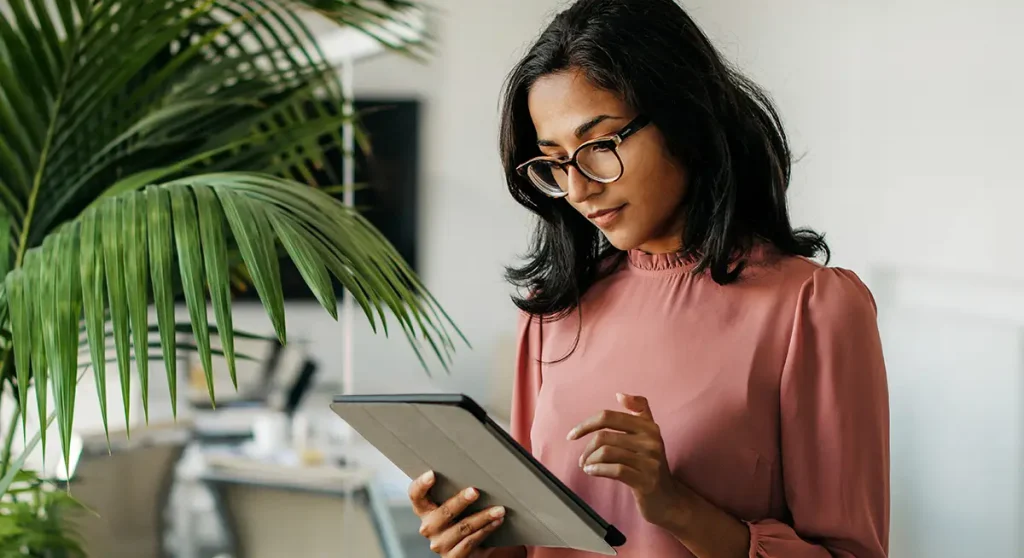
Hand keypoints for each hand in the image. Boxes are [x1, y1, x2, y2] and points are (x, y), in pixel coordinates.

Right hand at [408, 470, 506, 556]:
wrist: (469, 551)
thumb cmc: (462, 519)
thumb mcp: (455, 507)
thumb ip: (456, 491)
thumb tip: (478, 470)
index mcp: (425, 510)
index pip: (416, 495)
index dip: (421, 485)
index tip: (432, 474)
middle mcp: (429, 527)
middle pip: (443, 512)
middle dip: (461, 501)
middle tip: (475, 491)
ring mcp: (439, 544)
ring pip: (462, 528)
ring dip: (483, 517)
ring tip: (499, 509)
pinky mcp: (453, 557)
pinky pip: (471, 542)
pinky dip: (486, 530)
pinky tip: (497, 522)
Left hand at [567, 393, 689, 530]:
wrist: (668, 499)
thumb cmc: (651, 465)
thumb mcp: (649, 435)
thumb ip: (639, 411)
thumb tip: (620, 394)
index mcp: (649, 426)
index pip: (609, 416)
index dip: (586, 424)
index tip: (572, 435)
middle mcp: (651, 441)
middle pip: (604, 436)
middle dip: (587, 448)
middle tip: (582, 459)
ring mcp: (650, 461)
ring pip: (607, 452)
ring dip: (590, 460)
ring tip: (587, 466)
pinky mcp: (646, 480)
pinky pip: (615, 470)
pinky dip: (597, 470)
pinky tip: (592, 472)